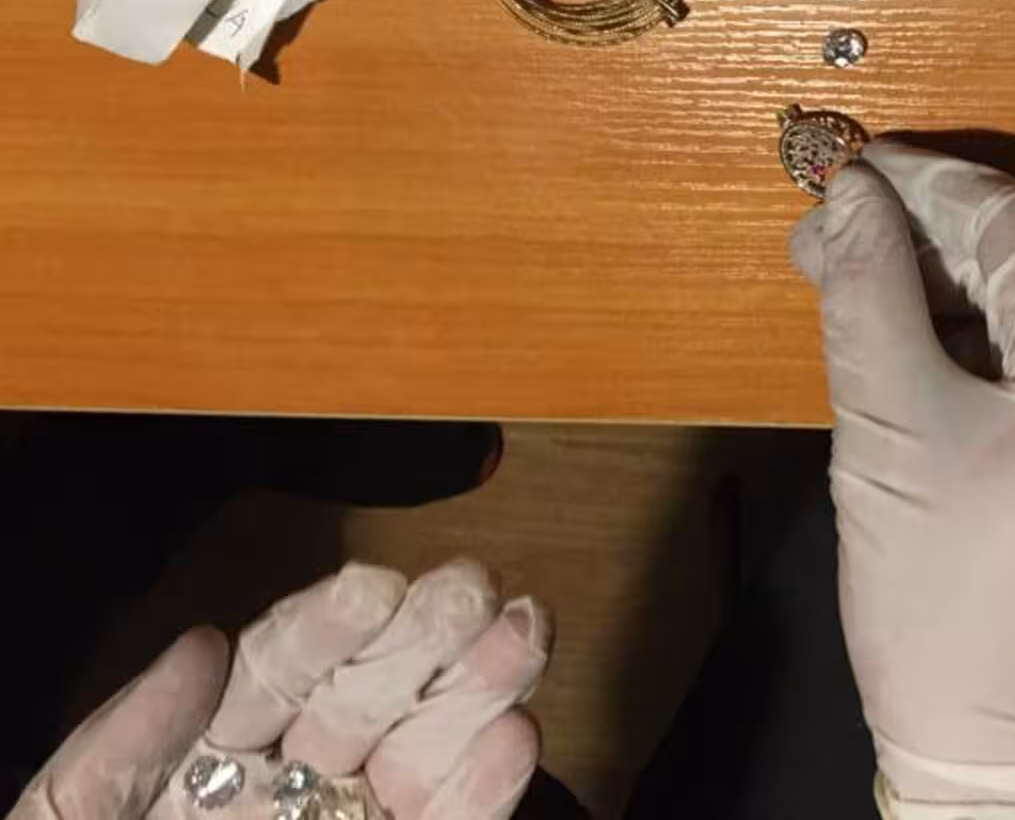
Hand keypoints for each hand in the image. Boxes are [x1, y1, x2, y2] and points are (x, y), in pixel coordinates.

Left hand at [8, 560, 549, 819]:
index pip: (271, 675)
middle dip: (423, 638)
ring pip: (424, 757)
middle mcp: (285, 796)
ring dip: (479, 691)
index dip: (326, 628)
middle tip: (476, 590)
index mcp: (197, 769)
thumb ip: (120, 751)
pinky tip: (515, 739)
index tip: (376, 586)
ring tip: (526, 630)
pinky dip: (484, 792)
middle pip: (364, 700)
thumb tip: (205, 641)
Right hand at [790, 142, 1014, 818]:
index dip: (923, 186)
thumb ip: (869, 295)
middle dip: (935, 244)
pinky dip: (1013, 353)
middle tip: (835, 237)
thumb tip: (855, 198)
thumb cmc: (950, 618)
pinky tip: (937, 349)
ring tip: (871, 292)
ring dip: (971, 297)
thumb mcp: (891, 437)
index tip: (850, 171)